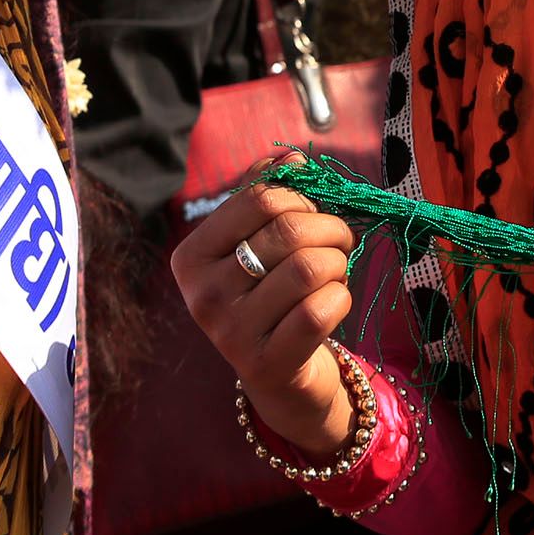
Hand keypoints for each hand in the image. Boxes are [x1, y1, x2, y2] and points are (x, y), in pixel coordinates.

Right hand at [169, 174, 357, 454]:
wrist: (279, 376)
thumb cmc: (269, 296)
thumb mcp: (256, 244)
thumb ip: (266, 194)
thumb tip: (292, 158)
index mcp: (192, 256)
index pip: (259, 198)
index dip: (301, 197)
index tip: (313, 212)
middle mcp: (203, 295)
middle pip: (288, 231)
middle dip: (330, 228)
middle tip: (340, 239)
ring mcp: (230, 334)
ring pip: (308, 269)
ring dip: (337, 263)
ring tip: (335, 271)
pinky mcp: (266, 364)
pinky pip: (320, 311)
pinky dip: (341, 297)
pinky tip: (336, 301)